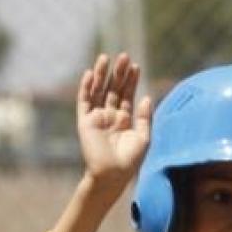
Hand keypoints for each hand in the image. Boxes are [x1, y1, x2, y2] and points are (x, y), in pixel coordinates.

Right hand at [77, 52, 151, 190]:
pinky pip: (84, 101)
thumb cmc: (130, 161)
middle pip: (113, 89)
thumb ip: (145, 118)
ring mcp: (97, 118)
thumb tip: (147, 97)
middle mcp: (110, 116)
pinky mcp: (85, 121)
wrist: (112, 175)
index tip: (135, 67)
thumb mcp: (143, 138)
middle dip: (118, 73)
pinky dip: (85, 87)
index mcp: (124, 120)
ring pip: (98, 91)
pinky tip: (90, 74)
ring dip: (101, 74)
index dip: (131, 81)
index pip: (127, 95)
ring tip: (106, 58)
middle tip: (124, 57)